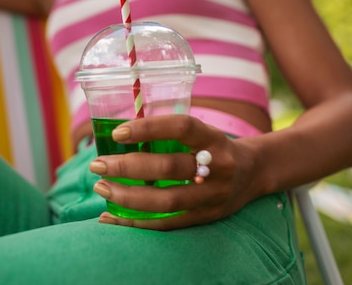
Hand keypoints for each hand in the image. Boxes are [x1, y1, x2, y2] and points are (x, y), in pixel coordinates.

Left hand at [89, 115, 259, 229]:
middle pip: (170, 168)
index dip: (149, 128)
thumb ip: (167, 134)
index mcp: (213, 138)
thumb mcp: (200, 132)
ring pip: (167, 201)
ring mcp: (212, 196)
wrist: (254, 172)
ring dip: (128, 197)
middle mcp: (216, 167)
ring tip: (101, 188)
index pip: (181, 128)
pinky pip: (167, 224)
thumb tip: (116, 135)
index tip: (118, 133)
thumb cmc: (212, 147)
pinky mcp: (205, 218)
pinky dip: (135, 223)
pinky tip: (109, 218)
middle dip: (128, 167)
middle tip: (97, 164)